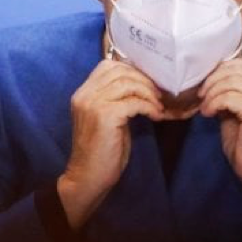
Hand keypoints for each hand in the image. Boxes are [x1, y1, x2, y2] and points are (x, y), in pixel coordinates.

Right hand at [57, 60, 190, 229]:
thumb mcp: (107, 117)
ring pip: (129, 84)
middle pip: (121, 71)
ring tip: (158, 106)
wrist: (88, 177)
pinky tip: (156, 116)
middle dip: (145, 81)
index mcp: (83, 92)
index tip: (148, 84)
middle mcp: (85, 94)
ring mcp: (93, 103)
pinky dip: (149, 107)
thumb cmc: (102, 149)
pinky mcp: (104, 116)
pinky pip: (134, 102)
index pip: (108, 65)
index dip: (133, 70)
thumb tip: (144, 82)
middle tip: (158, 95)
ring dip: (149, 94)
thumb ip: (117, 98)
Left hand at [198, 57, 241, 222]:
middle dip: (213, 80)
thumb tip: (211, 77)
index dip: (222, 70)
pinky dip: (213, 104)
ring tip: (205, 108)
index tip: (207, 86)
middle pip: (237, 68)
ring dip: (211, 94)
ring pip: (231, 82)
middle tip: (201, 96)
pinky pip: (228, 97)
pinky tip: (208, 115)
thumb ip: (232, 91)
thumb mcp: (238, 110)